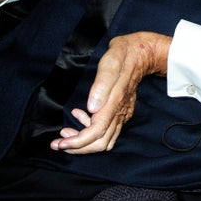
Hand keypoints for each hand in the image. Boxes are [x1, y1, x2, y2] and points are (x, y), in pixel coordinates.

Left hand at [50, 31, 171, 153]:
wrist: (142, 53)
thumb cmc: (123, 54)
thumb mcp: (111, 61)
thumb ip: (102, 84)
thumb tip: (92, 108)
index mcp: (115, 101)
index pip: (97, 132)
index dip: (78, 141)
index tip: (60, 142)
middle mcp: (120, 112)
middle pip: (101, 143)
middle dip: (78, 147)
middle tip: (58, 142)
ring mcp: (123, 113)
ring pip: (105, 141)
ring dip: (84, 142)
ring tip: (67, 133)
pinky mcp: (122, 112)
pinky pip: (109, 132)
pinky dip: (93, 132)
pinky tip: (82, 116)